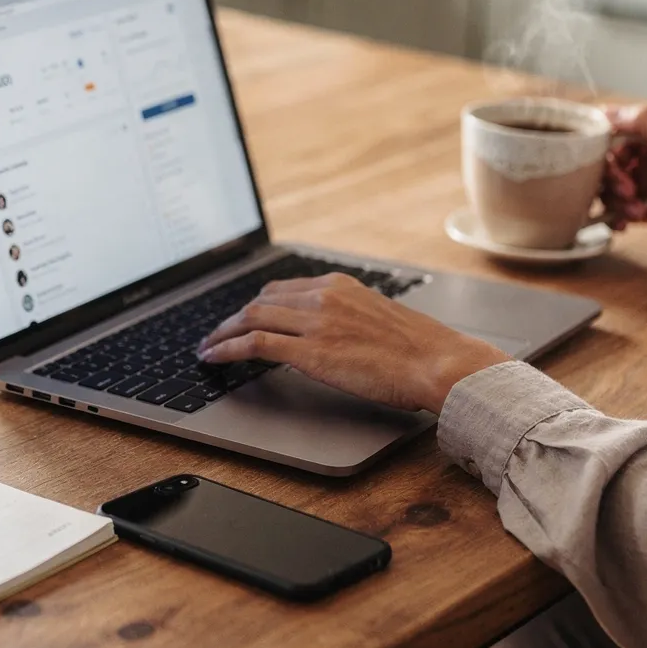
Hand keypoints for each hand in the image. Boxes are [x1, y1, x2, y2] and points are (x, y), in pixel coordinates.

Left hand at [197, 275, 510, 413]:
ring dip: (222, 333)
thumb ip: (349, 319)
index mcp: (340, 286)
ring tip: (207, 347)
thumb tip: (332, 335)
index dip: (256, 304)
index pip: (283, 288)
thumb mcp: (380, 319)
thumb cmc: (421, 350)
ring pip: (251, 318)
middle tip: (217, 333)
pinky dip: (227, 349)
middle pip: (260, 301)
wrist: (438, 362)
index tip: (243, 316)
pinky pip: (255, 344)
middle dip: (233, 318)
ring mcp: (315, 322)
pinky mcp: (310, 351)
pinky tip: (214, 358)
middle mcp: (323, 296)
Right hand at [602, 106, 646, 256]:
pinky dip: (618, 217)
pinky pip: (619, 211)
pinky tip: (627, 223)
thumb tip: (605, 110)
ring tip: (636, 210)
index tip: (609, 162)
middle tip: (629, 190)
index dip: (604, 148)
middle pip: (609, 164)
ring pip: (611, 189)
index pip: (614, 135)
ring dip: (617, 200)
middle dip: (612, 179)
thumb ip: (641, 122)